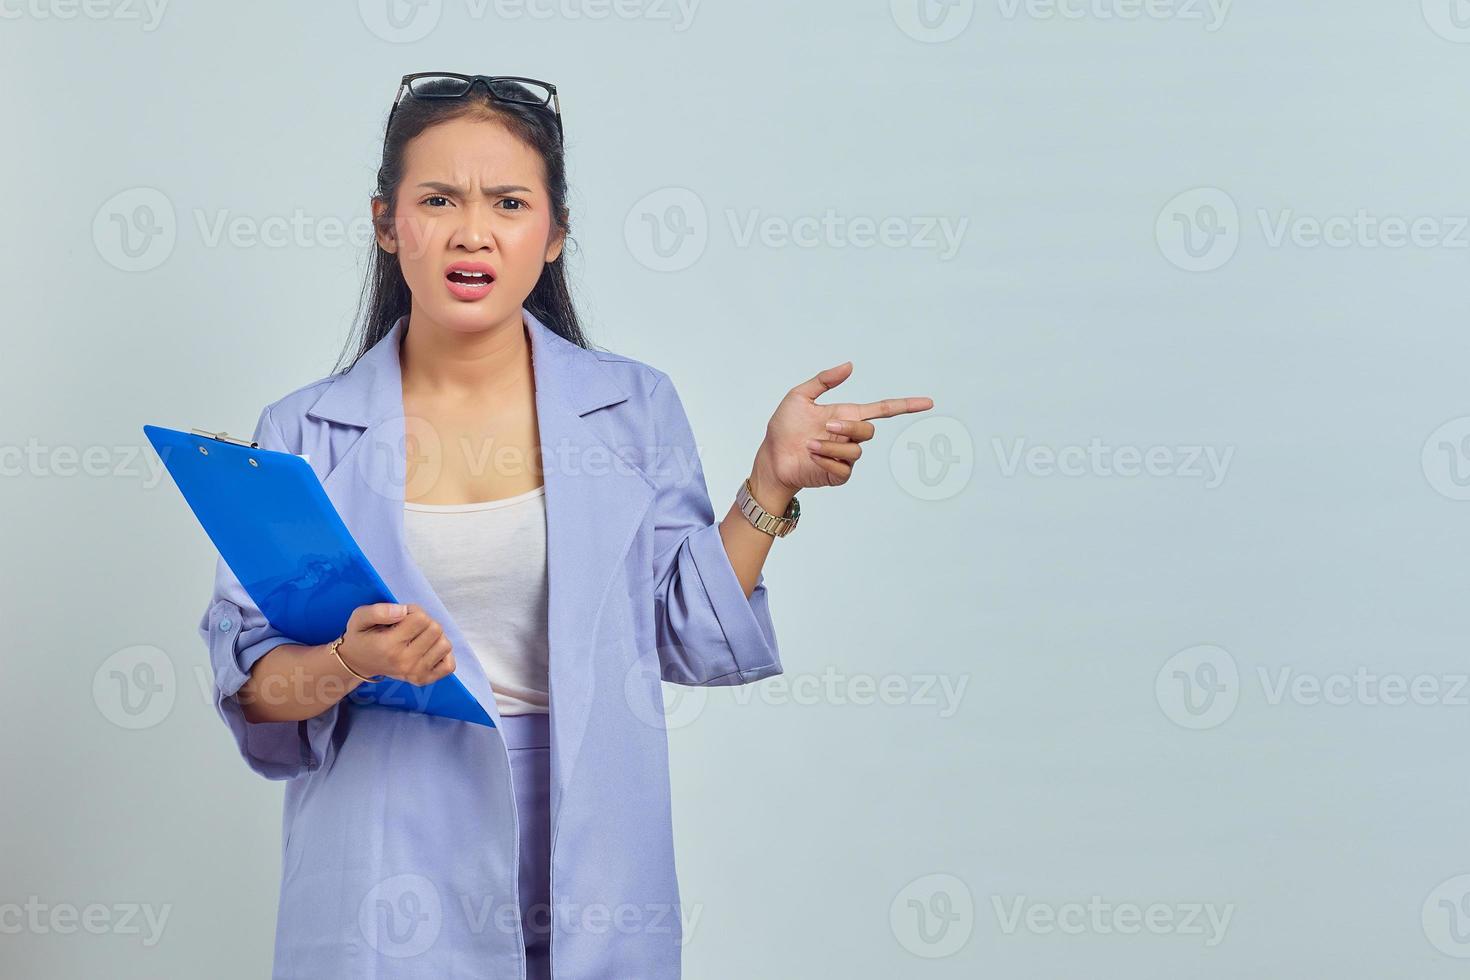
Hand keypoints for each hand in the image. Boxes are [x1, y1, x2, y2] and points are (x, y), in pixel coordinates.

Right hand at [337, 603, 455, 685]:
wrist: (358, 663)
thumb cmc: (361, 637)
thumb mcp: (360, 617)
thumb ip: (378, 611)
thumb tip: (404, 611)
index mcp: (389, 646)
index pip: (421, 618)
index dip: (413, 611)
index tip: (401, 617)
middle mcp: (405, 662)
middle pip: (435, 630)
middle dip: (424, 622)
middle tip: (408, 627)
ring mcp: (416, 673)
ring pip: (445, 645)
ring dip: (434, 637)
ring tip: (417, 637)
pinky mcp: (424, 680)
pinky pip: (449, 665)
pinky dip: (442, 654)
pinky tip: (427, 650)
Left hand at [751, 360, 933, 498]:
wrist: (771, 457)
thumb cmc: (784, 428)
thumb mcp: (800, 396)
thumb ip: (824, 380)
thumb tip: (850, 365)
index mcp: (846, 415)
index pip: (883, 410)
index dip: (905, 406)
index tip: (927, 403)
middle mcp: (849, 435)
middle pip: (869, 431)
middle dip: (849, 427)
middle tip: (826, 426)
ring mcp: (845, 457)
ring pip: (856, 451)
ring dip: (831, 446)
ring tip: (809, 445)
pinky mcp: (837, 475)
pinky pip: (844, 469)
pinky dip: (827, 462)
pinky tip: (812, 458)